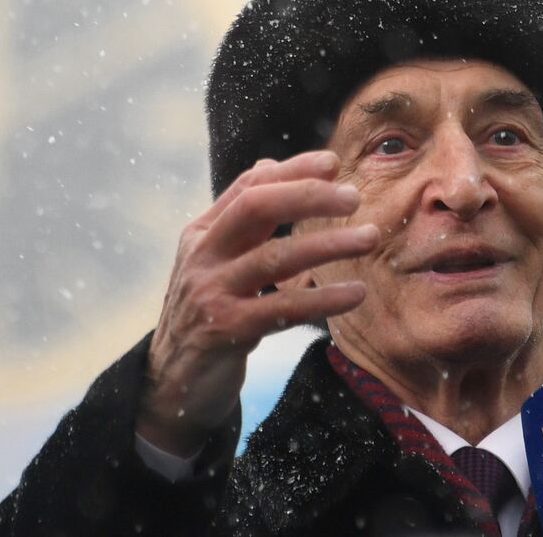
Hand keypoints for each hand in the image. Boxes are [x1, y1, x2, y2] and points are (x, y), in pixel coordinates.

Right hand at [136, 150, 376, 455]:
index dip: (292, 170)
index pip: (249, 186)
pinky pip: (283, 306)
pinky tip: (355, 292)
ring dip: (329, 244)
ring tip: (370, 238)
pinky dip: (323, 297)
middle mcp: (202, 256)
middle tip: (355, 197)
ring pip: (275, 257)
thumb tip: (269, 163)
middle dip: (308, 196)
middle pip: (256, 208)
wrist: (172, 381)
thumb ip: (244, 216)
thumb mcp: (218, 258)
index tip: (333, 162)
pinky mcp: (226, 329)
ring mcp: (211, 292)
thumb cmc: (208, 311)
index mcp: (202, 233)